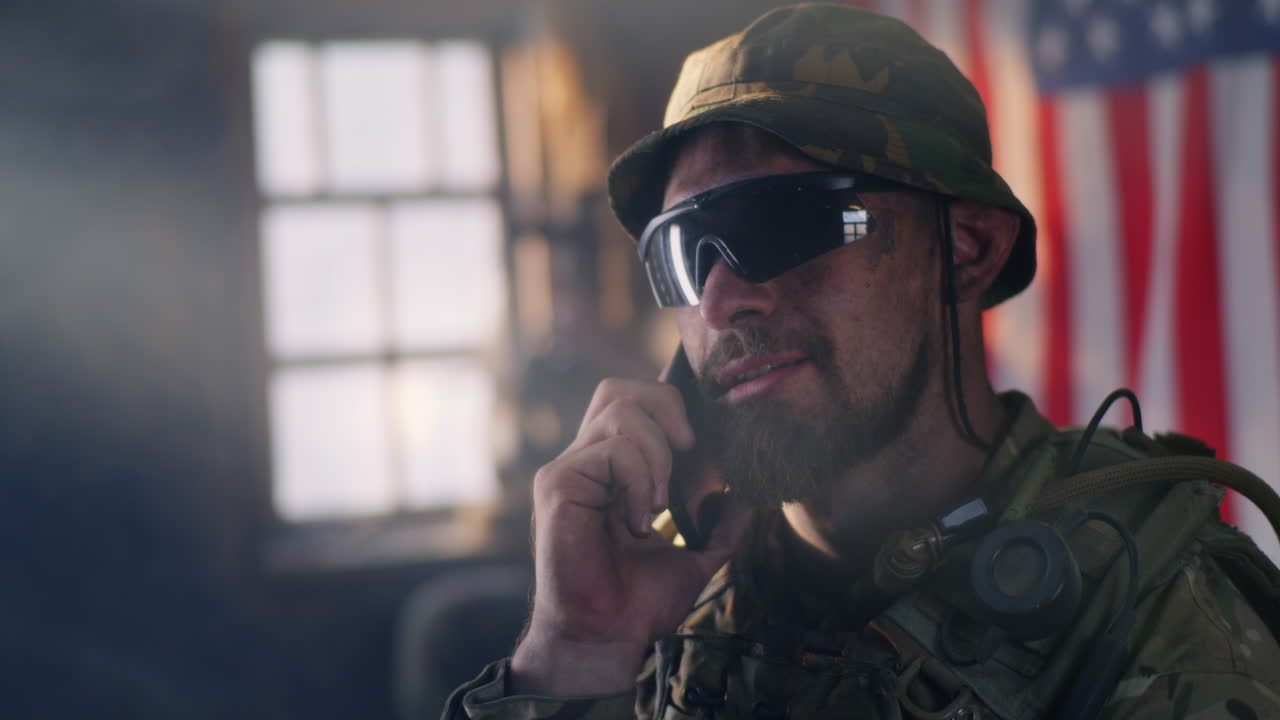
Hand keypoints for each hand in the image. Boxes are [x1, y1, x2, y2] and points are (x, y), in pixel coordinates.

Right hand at [509, 378, 753, 695]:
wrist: (608, 639)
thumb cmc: (640, 604)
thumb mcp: (697, 557)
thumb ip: (722, 526)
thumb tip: (748, 493)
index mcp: (614, 471)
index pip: (635, 401)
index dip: (672, 409)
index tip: (701, 453)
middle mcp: (588, 462)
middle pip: (619, 389)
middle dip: (665, 408)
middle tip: (688, 451)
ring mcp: (570, 469)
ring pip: (620, 411)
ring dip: (657, 455)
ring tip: (659, 505)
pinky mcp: (558, 483)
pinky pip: (612, 450)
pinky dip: (639, 481)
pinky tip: (637, 521)